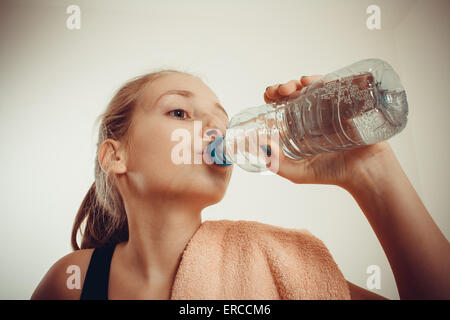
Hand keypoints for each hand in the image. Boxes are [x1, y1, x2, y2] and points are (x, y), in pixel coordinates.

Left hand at [262, 76, 394, 187]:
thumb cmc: (333, 174)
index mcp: (298, 126)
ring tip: (298, 85)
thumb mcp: (298, 173)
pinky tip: (316, 82)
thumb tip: (260, 146)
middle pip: (294, 92)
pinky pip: (337, 85)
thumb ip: (277, 164)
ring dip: (302, 81)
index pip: (280, 105)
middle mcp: (312, 115)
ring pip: (313, 86)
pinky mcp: (348, 103)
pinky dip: (325, 79)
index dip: (272, 95)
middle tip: (281, 91)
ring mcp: (331, 108)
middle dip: (284, 86)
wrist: (365, 173)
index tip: (269, 95)